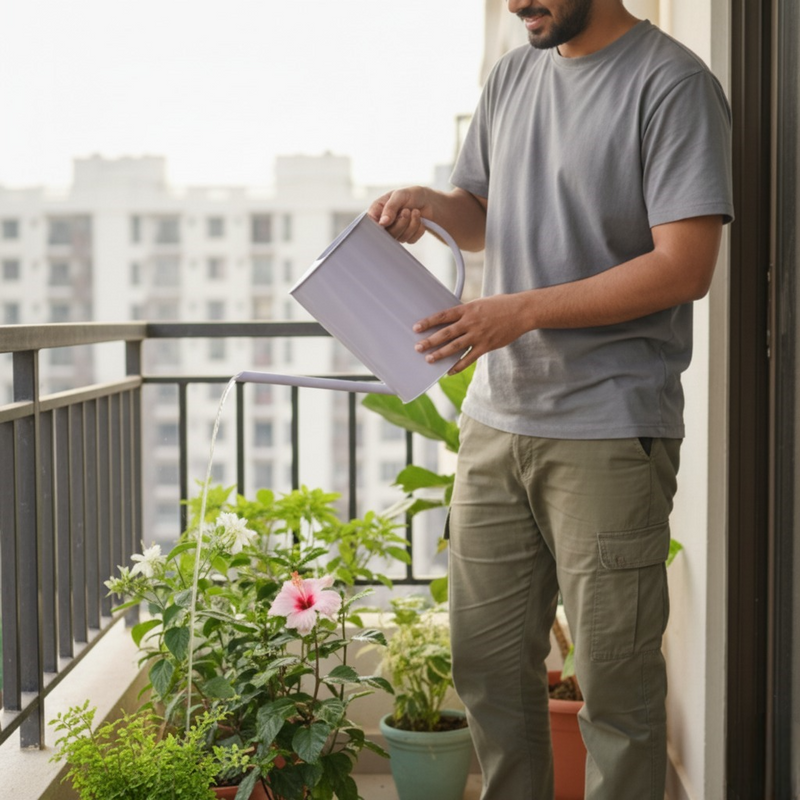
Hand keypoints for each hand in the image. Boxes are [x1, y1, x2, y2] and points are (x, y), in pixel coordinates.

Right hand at [367, 187, 431, 242]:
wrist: (429, 201)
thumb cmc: (412, 195)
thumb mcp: (400, 195)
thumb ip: (390, 207)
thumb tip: (382, 222)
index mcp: (378, 211)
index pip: (371, 224)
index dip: (379, 226)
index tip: (388, 221)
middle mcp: (385, 223)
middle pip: (388, 234)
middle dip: (401, 222)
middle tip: (407, 210)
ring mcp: (395, 232)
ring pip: (400, 238)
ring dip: (412, 224)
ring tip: (415, 212)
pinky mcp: (406, 237)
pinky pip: (411, 240)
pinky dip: (418, 229)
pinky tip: (419, 219)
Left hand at [413, 294, 531, 373]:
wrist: (521, 311)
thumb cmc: (500, 305)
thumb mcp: (480, 303)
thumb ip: (466, 312)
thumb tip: (451, 319)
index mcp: (468, 309)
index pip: (444, 316)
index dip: (429, 322)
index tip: (416, 327)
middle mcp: (471, 322)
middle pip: (446, 333)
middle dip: (430, 341)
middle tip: (418, 347)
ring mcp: (479, 335)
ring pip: (455, 347)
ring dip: (441, 354)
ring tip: (429, 360)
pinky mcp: (486, 346)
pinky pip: (469, 358)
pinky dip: (458, 366)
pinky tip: (449, 371)